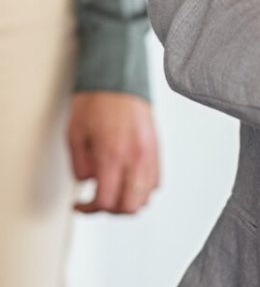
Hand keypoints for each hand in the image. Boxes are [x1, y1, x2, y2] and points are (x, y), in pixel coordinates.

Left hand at [67, 92, 159, 213]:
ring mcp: (149, 153)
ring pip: (146, 196)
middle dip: (111, 210)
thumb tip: (87, 183)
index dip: (89, 209)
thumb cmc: (96, 100)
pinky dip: (143, 188)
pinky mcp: (156, 147)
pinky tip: (128, 180)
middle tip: (97, 202)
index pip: (106, 201)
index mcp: (112, 154)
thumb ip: (79, 165)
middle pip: (130, 206)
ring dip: (128, 200)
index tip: (80, 204)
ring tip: (114, 191)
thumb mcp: (74, 134)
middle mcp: (135, 157)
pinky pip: (156, 180)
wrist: (118, 76)